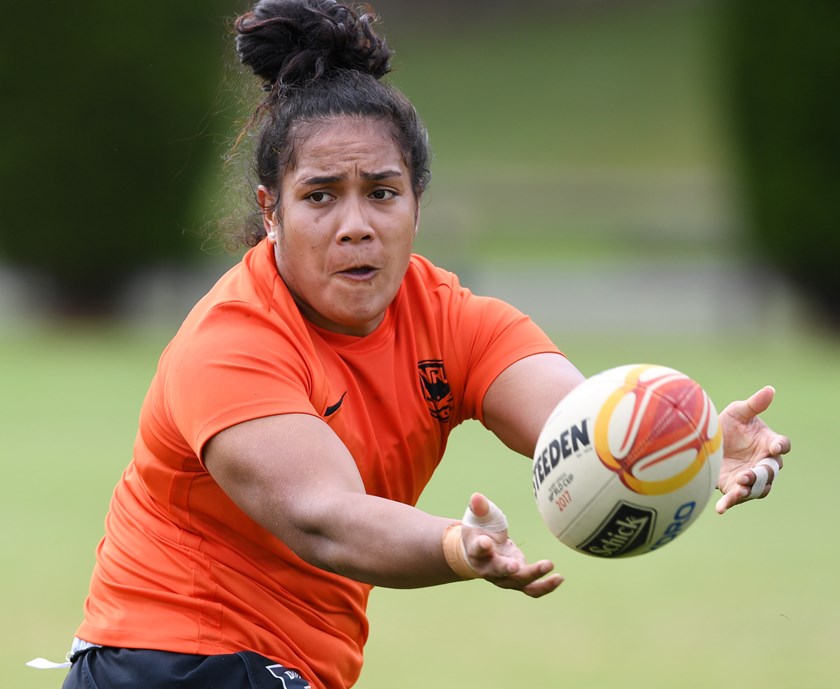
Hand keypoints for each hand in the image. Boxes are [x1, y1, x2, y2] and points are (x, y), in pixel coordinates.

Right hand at [460, 493, 562, 597]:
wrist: (480, 553)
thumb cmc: (480, 530)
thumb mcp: (478, 517)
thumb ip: (479, 508)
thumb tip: (477, 497)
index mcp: (476, 551)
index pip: (478, 549)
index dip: (481, 546)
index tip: (486, 542)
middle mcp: (489, 569)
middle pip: (498, 570)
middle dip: (507, 568)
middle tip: (516, 565)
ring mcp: (505, 577)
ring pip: (519, 582)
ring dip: (534, 576)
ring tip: (549, 565)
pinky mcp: (519, 580)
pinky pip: (532, 588)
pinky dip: (545, 586)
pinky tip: (560, 578)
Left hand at [715, 386, 790, 513]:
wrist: (706, 442)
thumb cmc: (728, 425)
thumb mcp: (738, 412)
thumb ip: (754, 405)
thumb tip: (770, 389)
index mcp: (768, 442)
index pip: (782, 445)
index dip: (780, 446)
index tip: (774, 445)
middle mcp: (763, 462)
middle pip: (770, 471)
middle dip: (761, 474)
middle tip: (749, 474)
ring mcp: (750, 476)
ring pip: (758, 488)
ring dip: (750, 489)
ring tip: (739, 489)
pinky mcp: (734, 487)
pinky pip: (736, 497)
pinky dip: (730, 503)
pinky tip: (720, 509)